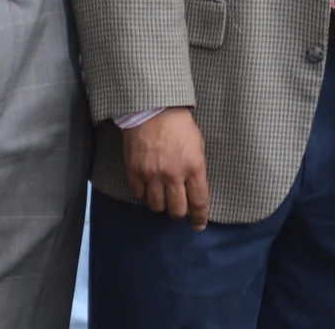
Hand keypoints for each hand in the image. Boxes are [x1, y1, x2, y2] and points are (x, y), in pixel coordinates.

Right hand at [125, 108, 210, 228]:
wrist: (152, 109)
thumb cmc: (179, 124)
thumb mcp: (197, 144)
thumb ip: (196, 168)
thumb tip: (195, 188)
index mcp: (193, 167)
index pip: (199, 202)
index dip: (199, 218)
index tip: (198, 225)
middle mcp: (173, 175)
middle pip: (177, 210)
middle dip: (179, 213)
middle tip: (179, 209)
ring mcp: (152, 175)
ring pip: (157, 206)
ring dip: (161, 205)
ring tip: (162, 197)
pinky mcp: (135, 172)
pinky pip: (139, 195)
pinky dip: (144, 194)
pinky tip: (147, 187)